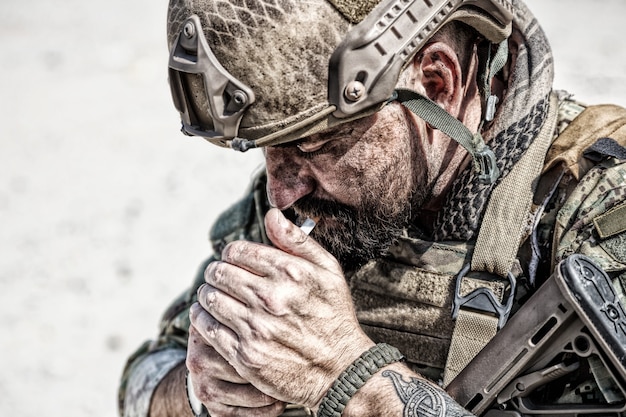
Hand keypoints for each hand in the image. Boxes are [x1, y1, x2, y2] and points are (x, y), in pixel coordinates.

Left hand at [190, 208, 373, 407]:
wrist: (342, 370)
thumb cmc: (335, 316)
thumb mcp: (328, 271)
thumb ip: (297, 241)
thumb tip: (271, 214)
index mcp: (290, 273)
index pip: (237, 251)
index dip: (230, 253)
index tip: (233, 260)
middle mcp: (271, 298)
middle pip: (219, 273)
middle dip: (216, 272)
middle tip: (219, 277)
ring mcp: (257, 328)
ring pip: (210, 299)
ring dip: (206, 294)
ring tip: (212, 296)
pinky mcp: (246, 356)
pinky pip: (208, 329)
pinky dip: (201, 319)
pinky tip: (207, 317)